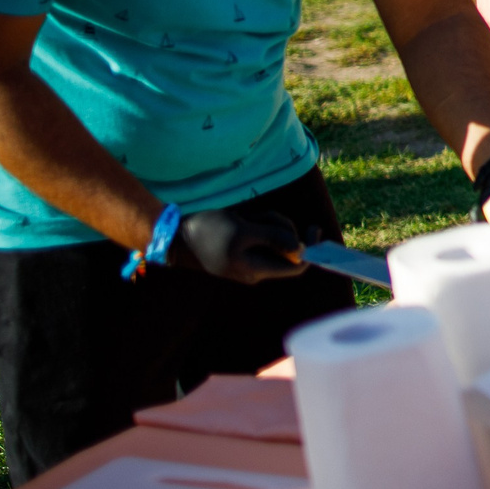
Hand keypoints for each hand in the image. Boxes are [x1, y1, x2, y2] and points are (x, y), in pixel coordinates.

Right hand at [170, 206, 305, 283]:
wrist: (174, 236)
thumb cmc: (208, 232)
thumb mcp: (243, 230)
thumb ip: (274, 238)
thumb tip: (302, 248)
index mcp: (257, 270)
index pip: (297, 266)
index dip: (310, 248)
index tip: (315, 228)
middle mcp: (256, 270)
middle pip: (286, 248)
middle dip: (280, 227)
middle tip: (260, 218)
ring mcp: (248, 260)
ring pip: (274, 238)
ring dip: (266, 222)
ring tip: (245, 218)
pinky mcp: (242, 250)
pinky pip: (260, 235)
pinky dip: (256, 223)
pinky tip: (240, 219)